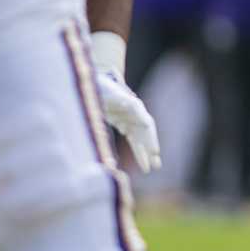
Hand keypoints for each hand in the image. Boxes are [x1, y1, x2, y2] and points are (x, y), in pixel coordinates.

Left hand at [89, 45, 162, 172]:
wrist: (93, 82)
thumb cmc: (100, 85)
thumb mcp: (108, 90)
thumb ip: (119, 97)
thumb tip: (128, 103)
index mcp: (133, 104)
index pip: (146, 123)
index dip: (150, 137)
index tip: (154, 151)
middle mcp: (134, 112)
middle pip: (146, 132)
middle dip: (150, 147)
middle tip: (155, 162)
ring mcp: (129, 118)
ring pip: (141, 139)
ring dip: (145, 153)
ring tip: (151, 168)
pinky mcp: (123, 123)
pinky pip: (133, 140)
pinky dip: (138, 151)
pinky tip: (143, 164)